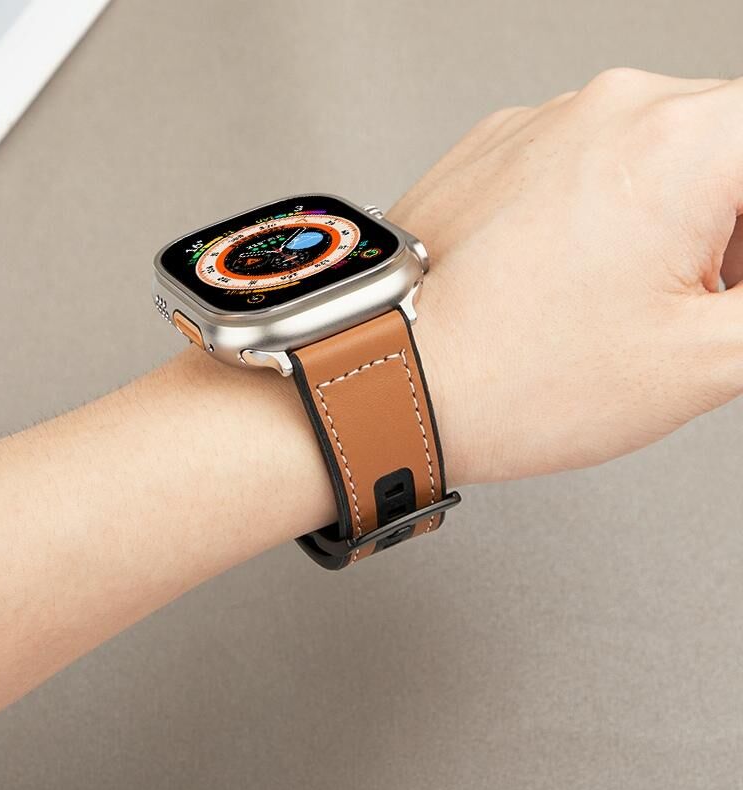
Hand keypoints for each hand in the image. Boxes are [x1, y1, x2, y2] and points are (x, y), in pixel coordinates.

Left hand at [393, 69, 742, 483]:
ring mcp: (541, 124)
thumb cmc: (512, 378)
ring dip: (666, 219)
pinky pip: (578, 164)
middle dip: (731, 227)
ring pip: (651, 154)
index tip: (730, 286)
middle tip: (699, 302)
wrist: (385, 375)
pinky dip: (597, 211)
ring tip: (618, 302)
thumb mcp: (704, 360)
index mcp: (681, 142)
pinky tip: (564, 280)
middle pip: (726, 147)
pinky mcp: (494, 150)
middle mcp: (608, 109)